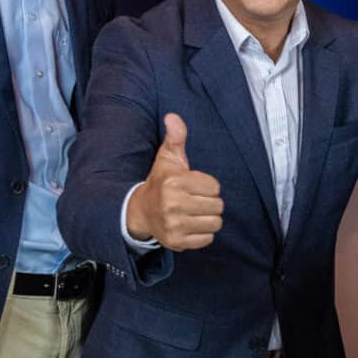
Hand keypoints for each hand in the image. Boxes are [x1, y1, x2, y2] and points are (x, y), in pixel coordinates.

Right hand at [124, 114, 223, 250]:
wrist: (141, 211)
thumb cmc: (161, 182)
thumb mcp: (168, 158)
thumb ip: (175, 137)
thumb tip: (173, 117)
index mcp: (174, 182)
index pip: (215, 187)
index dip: (208, 186)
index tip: (194, 186)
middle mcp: (173, 204)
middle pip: (217, 206)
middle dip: (210, 203)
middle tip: (195, 200)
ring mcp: (174, 224)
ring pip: (215, 223)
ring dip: (208, 219)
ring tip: (194, 213)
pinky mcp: (176, 241)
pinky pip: (207, 239)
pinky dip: (203, 234)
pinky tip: (191, 225)